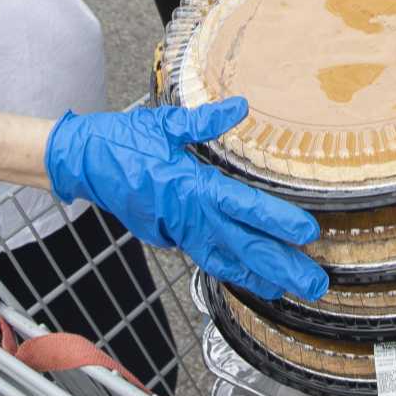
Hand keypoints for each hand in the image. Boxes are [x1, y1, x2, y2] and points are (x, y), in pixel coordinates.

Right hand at [45, 100, 327, 301]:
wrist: (81, 164)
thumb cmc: (120, 142)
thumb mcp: (163, 124)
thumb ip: (204, 121)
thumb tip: (240, 107)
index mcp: (190, 186)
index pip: (243, 207)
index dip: (276, 221)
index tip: (306, 233)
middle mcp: (188, 215)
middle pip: (242, 245)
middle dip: (280, 265)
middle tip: (314, 282)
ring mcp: (178, 230)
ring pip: (226, 258)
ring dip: (260, 275)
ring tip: (291, 288)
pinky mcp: (169, 236)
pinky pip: (207, 256)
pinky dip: (232, 268)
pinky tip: (252, 277)